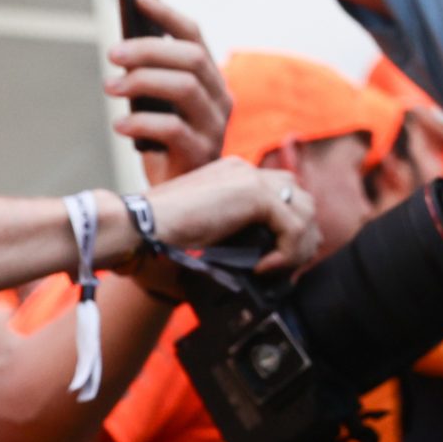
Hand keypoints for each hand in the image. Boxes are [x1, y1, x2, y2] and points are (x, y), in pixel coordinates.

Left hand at [107, 0, 229, 181]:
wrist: (178, 197)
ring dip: (141, 81)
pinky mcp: (202, 153)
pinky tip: (119, 125)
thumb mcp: (158, 106)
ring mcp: (215, 126)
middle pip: (190, 58)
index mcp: (210, 81)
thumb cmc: (164, 147)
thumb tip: (121, 51)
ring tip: (111, 87)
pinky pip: (173, 128)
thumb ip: (151, 79)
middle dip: (147, 49)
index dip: (167, 15)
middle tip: (112, 55)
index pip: (194, 36)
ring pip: (185, 87)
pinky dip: (140, 122)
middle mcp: (219, 99)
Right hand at [142, 158, 318, 270]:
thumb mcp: (206, 233)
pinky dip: (285, 253)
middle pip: (301, 199)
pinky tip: (261, 268)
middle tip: (284, 268)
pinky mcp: (252, 194)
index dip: (289, 229)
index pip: (282, 195)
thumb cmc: (158, 238)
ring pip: (305, 211)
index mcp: (233, 176)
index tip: (276, 261)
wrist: (137, 227)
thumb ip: (235, 235)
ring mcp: (249, 178)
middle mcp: (244, 171)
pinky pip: (292, 226)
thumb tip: (265, 262)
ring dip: (298, 247)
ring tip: (274, 270)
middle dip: (302, 236)